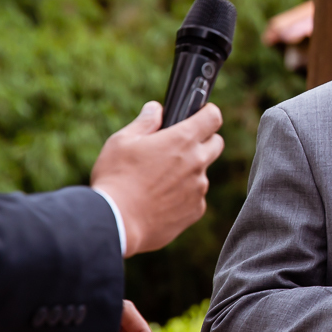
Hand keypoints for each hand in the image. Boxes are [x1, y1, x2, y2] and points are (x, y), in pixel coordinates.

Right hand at [91, 101, 223, 256]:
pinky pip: (195, 197)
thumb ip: (145, 122)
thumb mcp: (122, 141)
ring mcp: (199, 188)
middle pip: (216, 144)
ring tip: (158, 181)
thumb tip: (156, 108)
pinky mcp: (196, 210)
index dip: (208, 113)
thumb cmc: (115, 179)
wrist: (115, 223)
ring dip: (188, 172)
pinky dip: (183, 196)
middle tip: (177, 148)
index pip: (213, 117)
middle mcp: (197, 162)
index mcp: (182, 140)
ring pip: (201, 173)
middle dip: (202, 142)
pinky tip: (159, 201)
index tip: (201, 115)